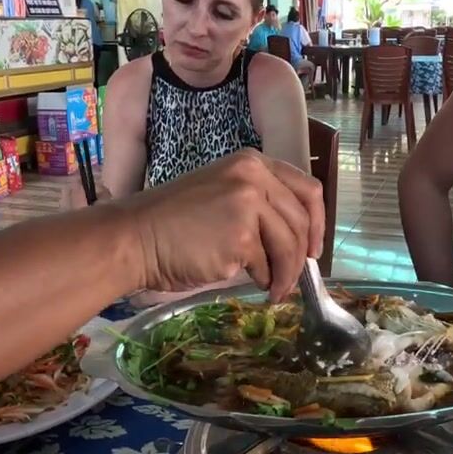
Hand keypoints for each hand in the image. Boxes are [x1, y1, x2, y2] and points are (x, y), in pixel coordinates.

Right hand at [118, 150, 323, 300]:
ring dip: (285, 275)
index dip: (318, 222)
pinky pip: (266, 264)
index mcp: (251, 162)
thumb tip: (295, 243)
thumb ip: (258, 206)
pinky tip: (249, 283)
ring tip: (273, 290)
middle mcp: (253, 177)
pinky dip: (262, 279)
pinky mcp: (241, 235)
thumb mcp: (220, 196)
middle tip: (291, 280)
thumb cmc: (171, 223)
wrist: (134, 238)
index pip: (307, 189)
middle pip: (301, 221)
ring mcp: (248, 204)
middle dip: (301, 257)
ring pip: (289, 246)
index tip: (315, 248)